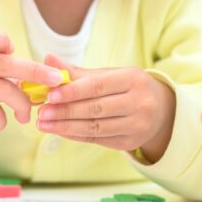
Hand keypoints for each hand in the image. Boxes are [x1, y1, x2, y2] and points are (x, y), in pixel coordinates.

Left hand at [35, 54, 175, 161]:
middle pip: (96, 109)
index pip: (98, 86)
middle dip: (65, 111)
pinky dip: (75, 135)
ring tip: (43, 124)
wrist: (159, 110)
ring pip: (95, 127)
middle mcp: (139, 103)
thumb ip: (76, 71)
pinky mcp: (130, 143)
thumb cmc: (126, 88)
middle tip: (42, 112)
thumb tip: (47, 58)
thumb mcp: (108, 75)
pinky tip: (59, 131)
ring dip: (66, 127)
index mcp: (133, 79)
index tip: (50, 94)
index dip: (73, 91)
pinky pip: (97, 139)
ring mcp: (137, 125)